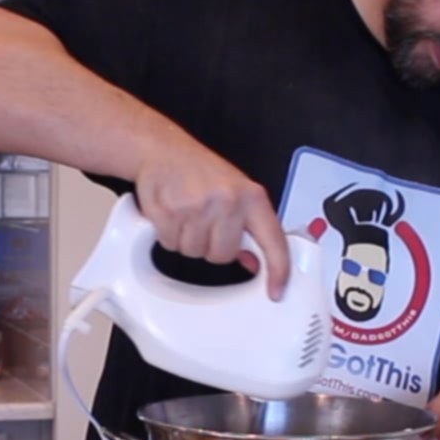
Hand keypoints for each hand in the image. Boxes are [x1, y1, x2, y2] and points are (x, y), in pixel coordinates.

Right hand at [133, 140, 291, 299]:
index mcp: (251, 197)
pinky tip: (172, 213)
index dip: (278, 270)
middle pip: (222, 256)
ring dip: (187, 240)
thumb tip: (254, 260)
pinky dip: (168, 234)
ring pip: (194, 253)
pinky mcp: (169, 211)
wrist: (162, 149)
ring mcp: (197, 206)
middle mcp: (227, 201)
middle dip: (211, 246)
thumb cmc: (200, 171)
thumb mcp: (237, 192)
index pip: (273, 241)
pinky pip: (170, 244)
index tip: (276, 290)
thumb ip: (249, 227)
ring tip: (187, 214)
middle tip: (205, 223)